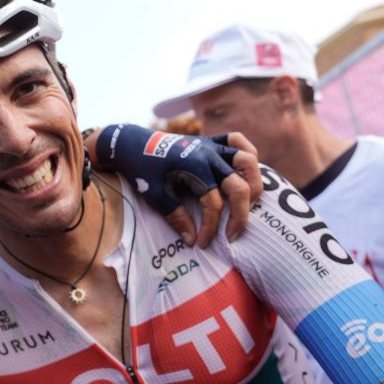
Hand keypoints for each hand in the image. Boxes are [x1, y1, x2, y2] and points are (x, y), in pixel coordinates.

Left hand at [94, 124, 262, 247]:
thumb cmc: (141, 170)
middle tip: (233, 234)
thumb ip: (175, 216)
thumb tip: (191, 240)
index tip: (201, 242)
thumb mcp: (154, 195)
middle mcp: (208, 154)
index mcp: (194, 167)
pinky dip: (247, 154)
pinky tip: (244, 171)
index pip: (214, 204)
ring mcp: (211, 145)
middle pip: (239, 186)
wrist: (130, 143)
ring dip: (253, 183)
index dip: (211, 227)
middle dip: (241, 214)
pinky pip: (237, 140)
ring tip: (248, 204)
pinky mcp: (210, 140)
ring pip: (248, 160)